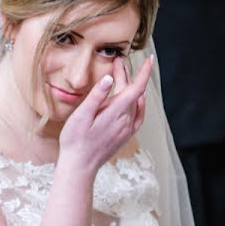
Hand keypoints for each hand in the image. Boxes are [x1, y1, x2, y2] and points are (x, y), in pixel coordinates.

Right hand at [58, 56, 151, 173]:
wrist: (80, 166)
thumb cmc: (75, 141)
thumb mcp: (80, 116)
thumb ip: (96, 96)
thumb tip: (110, 79)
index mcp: (115, 113)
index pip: (136, 88)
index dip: (144, 72)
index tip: (149, 59)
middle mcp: (125, 120)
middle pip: (132, 92)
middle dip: (126, 75)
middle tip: (117, 62)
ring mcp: (126, 129)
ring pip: (133, 102)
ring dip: (129, 87)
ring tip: (119, 76)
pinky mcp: (124, 135)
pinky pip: (137, 116)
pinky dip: (138, 104)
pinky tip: (134, 100)